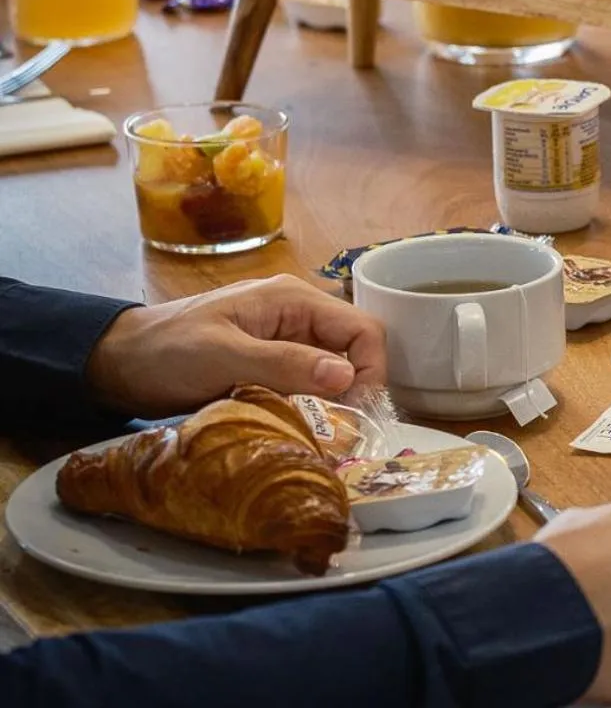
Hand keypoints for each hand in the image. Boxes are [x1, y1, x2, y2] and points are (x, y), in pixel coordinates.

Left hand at [84, 274, 385, 416]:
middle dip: (353, 392)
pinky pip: (308, 386)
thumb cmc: (165, 352)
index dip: (371, 371)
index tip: (356, 414)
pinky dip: (309, 408)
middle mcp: (298, 316)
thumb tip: (346, 376)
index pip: (362, 330)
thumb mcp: (223, 356)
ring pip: (333, 373)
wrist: (115, 363)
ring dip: (330, 404)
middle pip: (353, 353)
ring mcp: (285, 341)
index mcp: (294, 300)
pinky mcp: (272, 365)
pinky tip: (297, 429)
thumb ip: (284, 363)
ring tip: (317, 435)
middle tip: (336, 432)